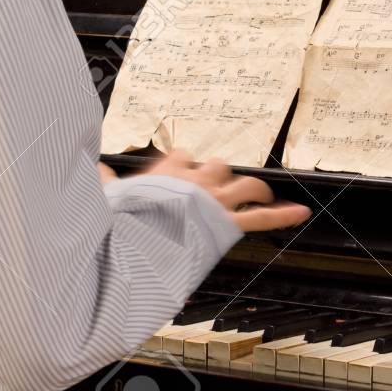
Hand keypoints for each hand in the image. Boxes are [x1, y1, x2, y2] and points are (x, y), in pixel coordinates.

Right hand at [108, 150, 310, 232]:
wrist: (141, 234)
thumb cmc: (124, 217)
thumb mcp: (109, 196)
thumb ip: (102, 180)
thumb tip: (90, 166)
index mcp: (168, 171)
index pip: (184, 156)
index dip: (186, 164)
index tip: (183, 171)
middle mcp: (196, 179)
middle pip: (217, 166)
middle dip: (220, 175)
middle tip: (221, 189)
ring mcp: (216, 199)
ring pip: (244, 184)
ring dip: (254, 189)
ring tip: (261, 195)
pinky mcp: (228, 222)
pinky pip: (261, 217)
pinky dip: (283, 215)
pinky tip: (301, 213)